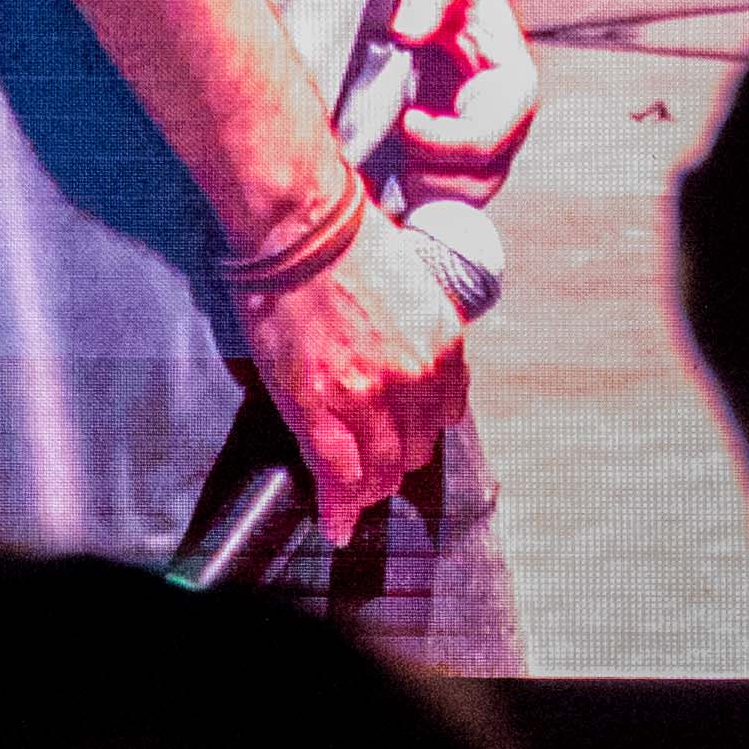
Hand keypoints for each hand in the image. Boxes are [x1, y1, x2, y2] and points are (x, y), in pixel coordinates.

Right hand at [230, 207, 472, 544]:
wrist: (304, 227)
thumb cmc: (351, 242)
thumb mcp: (411, 289)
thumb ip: (417, 338)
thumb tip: (410, 368)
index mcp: (444, 346)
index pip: (444, 415)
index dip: (420, 429)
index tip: (405, 436)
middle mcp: (415, 378)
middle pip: (415, 448)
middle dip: (396, 458)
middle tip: (375, 466)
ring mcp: (368, 397)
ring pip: (380, 468)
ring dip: (369, 486)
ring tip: (355, 499)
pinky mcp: (320, 405)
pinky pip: (338, 471)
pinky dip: (339, 503)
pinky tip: (337, 521)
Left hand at [383, 0, 545, 207]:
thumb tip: (406, 31)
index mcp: (511, 83)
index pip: (489, 139)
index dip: (446, 143)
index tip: (404, 122)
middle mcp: (500, 117)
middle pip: (480, 180)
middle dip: (436, 181)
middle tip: (393, 157)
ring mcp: (474, 134)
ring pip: (461, 195)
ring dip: (425, 191)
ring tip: (387, 168)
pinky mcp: (446, 144)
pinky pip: (438, 189)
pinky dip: (413, 192)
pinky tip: (380, 174)